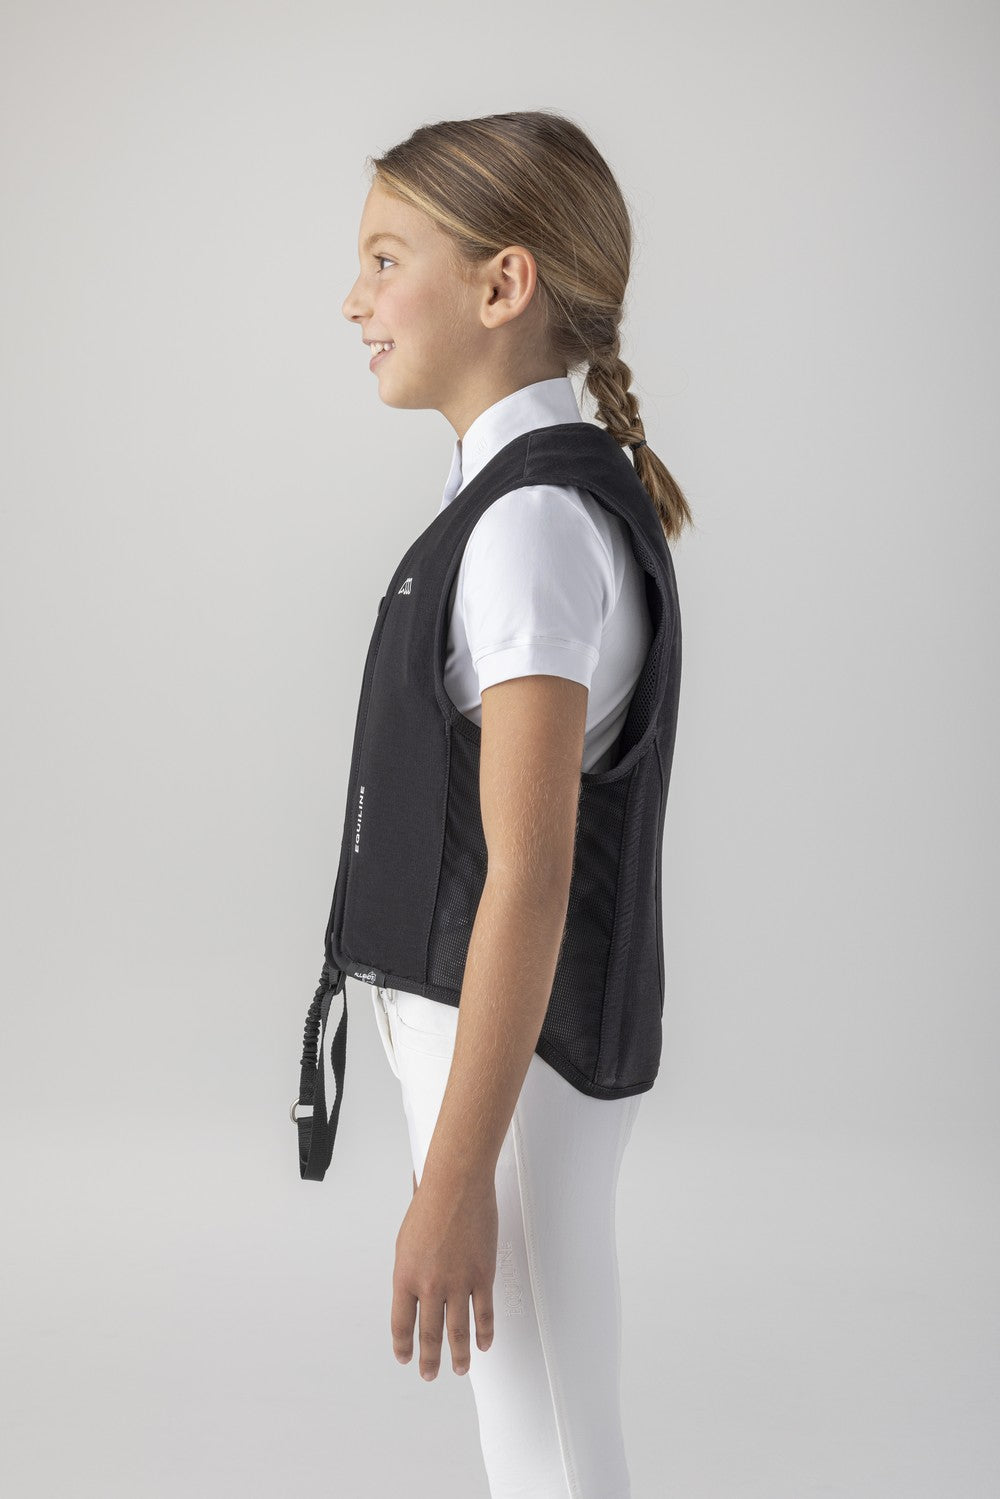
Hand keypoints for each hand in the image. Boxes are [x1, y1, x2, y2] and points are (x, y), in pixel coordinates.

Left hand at [392, 1172, 496, 1378]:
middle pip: (429, 1334)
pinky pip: (484, 1313)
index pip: (401, 1323)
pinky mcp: (482, 1275)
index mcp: (405, 1275)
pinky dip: (485, 1333)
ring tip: (460, 1369)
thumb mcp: (406, 1239)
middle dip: (429, 1359)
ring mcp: (457, 1282)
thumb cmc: (430, 1202)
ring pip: (458, 1331)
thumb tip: (411, 1282)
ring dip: (459, 1355)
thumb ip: (409, 1267)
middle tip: (430, 1374)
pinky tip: (484, 1343)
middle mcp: (429, 1284)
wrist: (456, 1184)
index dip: (403, 1345)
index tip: (405, 1357)